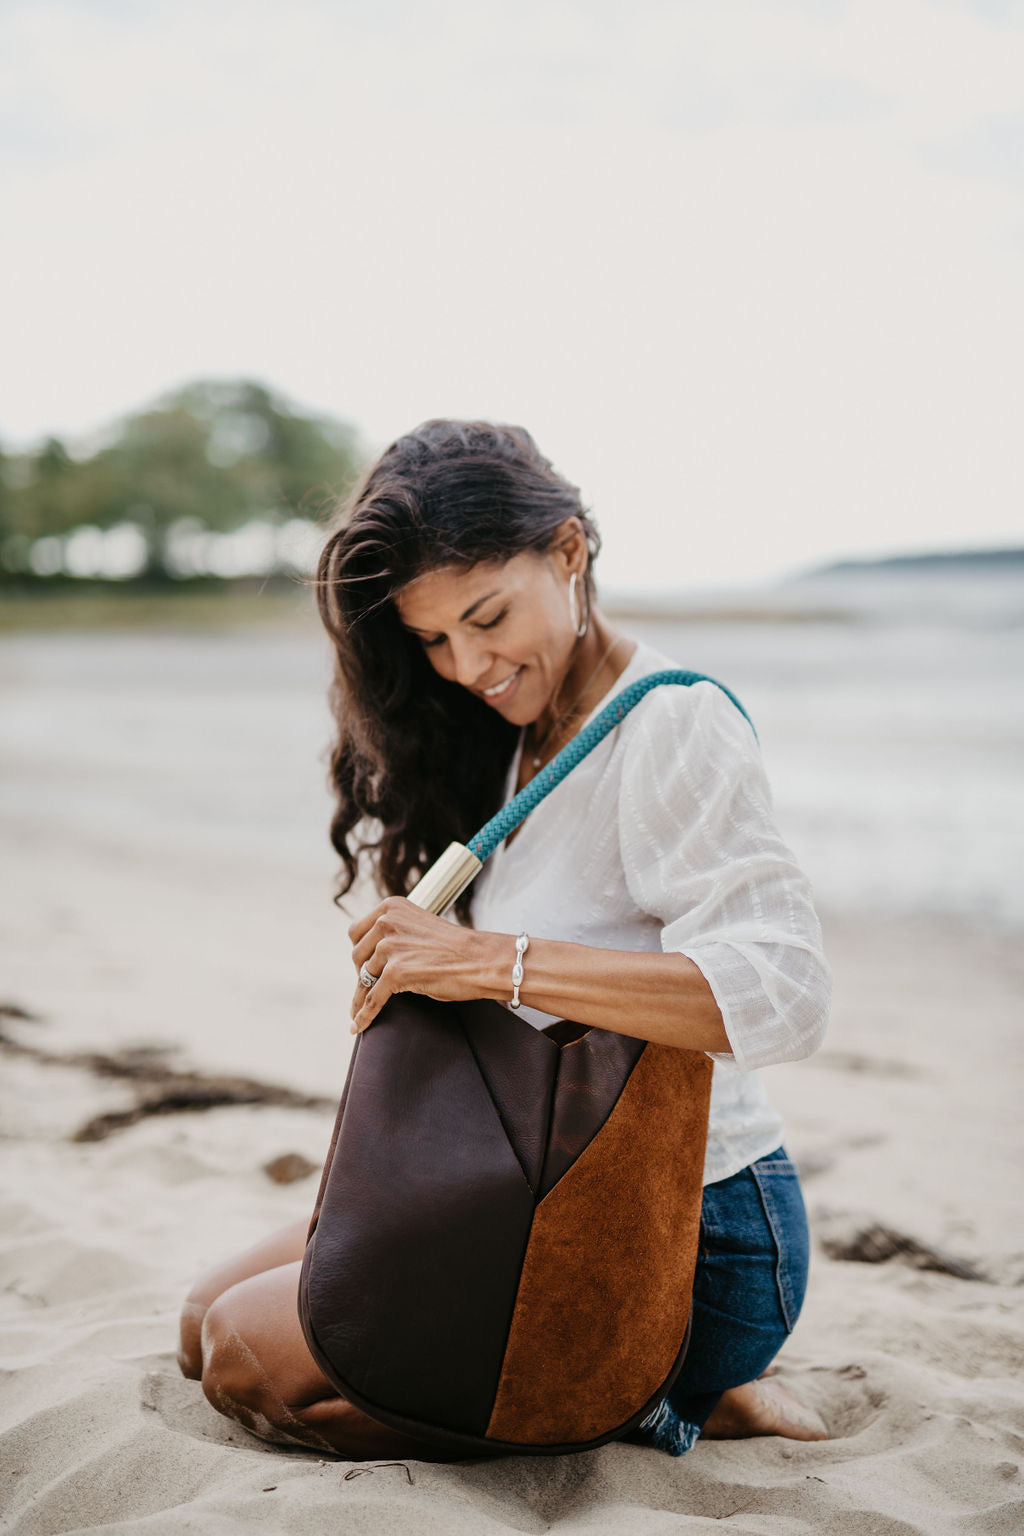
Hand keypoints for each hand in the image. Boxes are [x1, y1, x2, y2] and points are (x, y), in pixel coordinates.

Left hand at [348, 896, 497, 1034]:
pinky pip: (372, 998)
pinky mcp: (396, 972)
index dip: (360, 952)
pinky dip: (365, 1014)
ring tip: (360, 1011)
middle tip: (372, 987)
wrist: (483, 960)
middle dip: (362, 973)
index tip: (364, 966)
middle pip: (356, 954)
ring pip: (363, 978)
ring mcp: (391, 947)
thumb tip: (373, 958)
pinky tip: (359, 1025)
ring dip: (361, 996)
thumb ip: (396, 934)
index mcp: (391, 907)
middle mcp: (387, 922)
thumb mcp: (419, 928)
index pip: (357, 932)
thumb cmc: (457, 948)